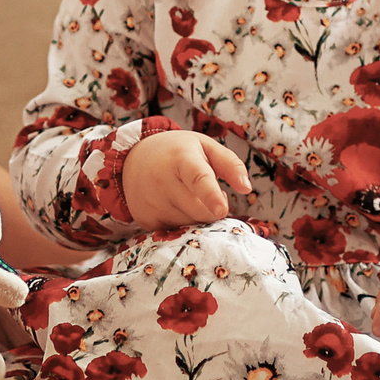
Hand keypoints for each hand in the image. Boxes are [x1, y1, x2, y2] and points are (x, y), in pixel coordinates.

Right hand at [122, 129, 249, 229]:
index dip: (211, 195)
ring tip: (187, 195)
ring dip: (197, 216)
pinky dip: (182, 223)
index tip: (221, 209)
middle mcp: (162, 181)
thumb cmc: (177, 152)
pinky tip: (174, 206)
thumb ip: (230, 164)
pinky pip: (176, 232)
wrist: (133, 158)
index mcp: (182, 158)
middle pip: (201, 210)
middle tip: (206, 192)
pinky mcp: (145, 220)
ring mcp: (151, 203)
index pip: (198, 178)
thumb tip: (246, 188)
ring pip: (190, 224)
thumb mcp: (204, 147)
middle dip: (213, 207)